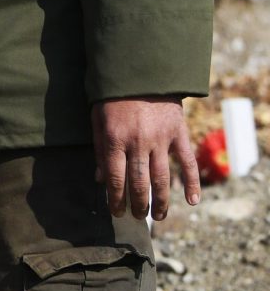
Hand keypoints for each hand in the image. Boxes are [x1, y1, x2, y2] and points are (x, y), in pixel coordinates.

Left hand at [94, 97, 199, 220]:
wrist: (143, 72)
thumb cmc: (114, 98)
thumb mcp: (97, 121)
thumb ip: (99, 150)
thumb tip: (100, 180)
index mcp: (115, 140)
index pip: (115, 179)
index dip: (115, 199)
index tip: (117, 212)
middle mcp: (138, 143)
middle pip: (139, 183)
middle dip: (138, 204)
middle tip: (136, 217)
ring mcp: (161, 139)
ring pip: (162, 178)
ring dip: (161, 201)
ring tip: (158, 217)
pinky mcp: (179, 133)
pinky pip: (187, 162)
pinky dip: (192, 183)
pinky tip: (192, 201)